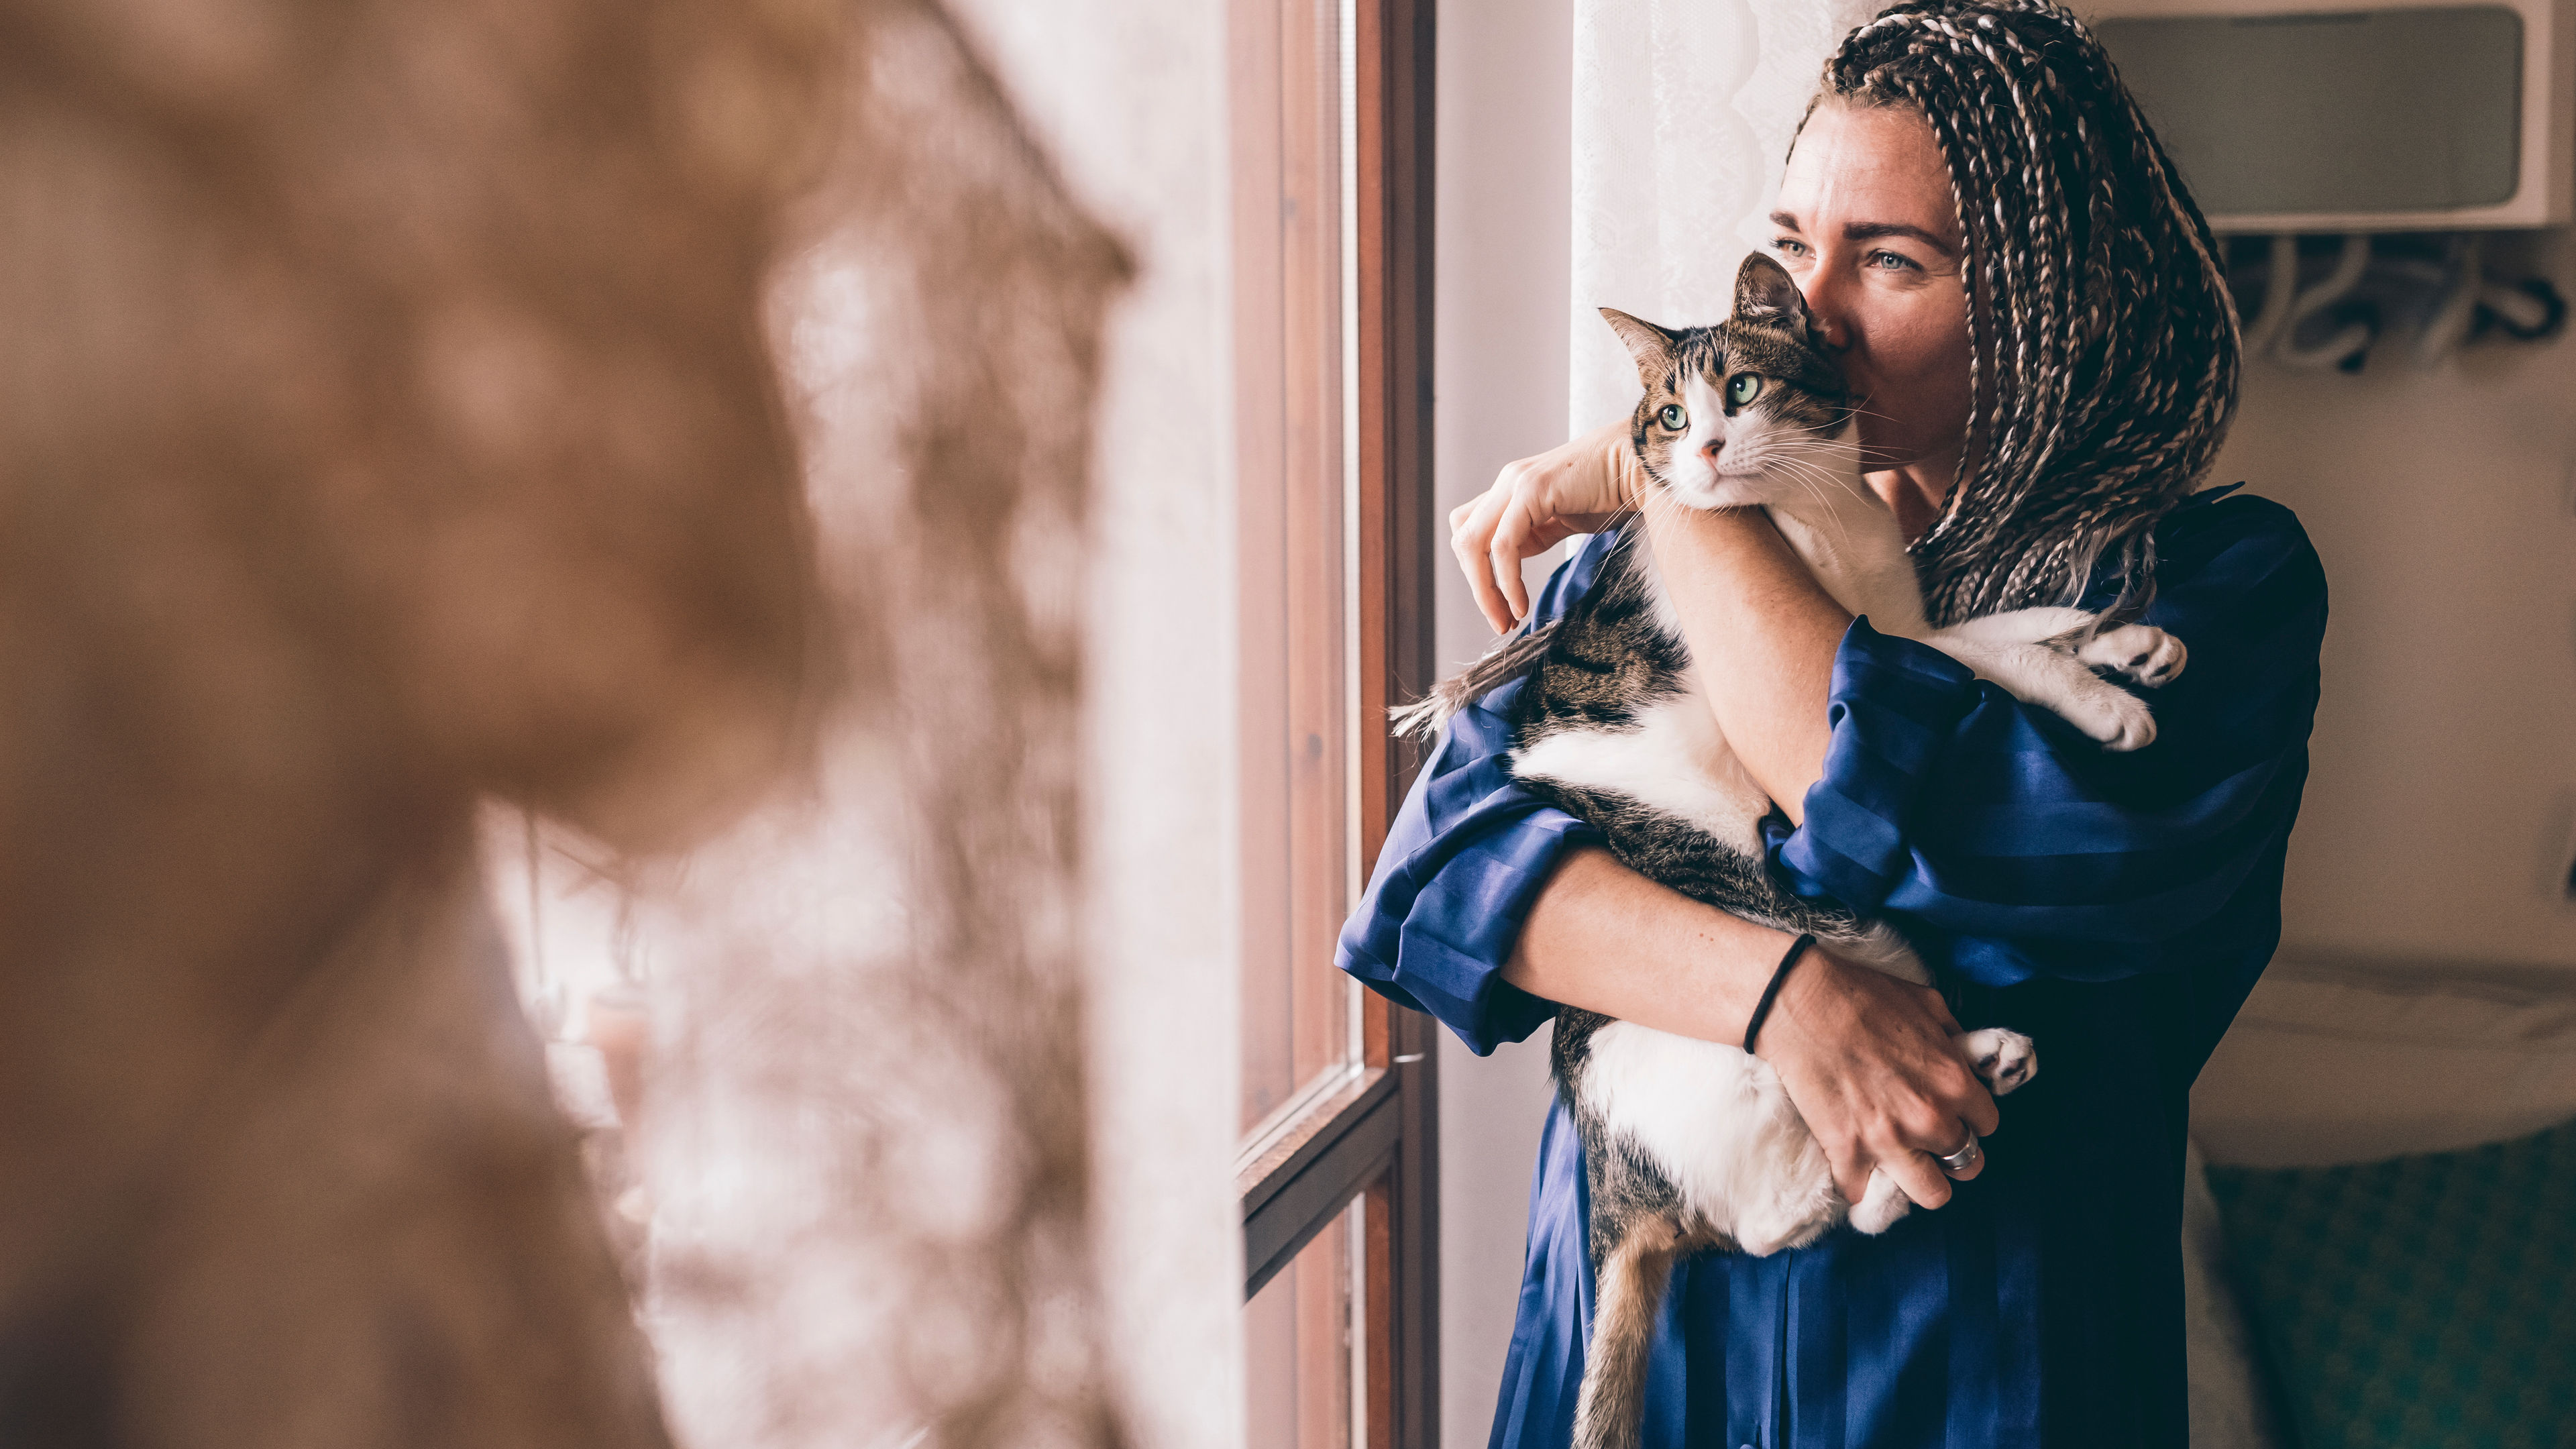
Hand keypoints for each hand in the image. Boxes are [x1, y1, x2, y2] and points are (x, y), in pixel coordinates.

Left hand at [1449, 420, 1636, 631]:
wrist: (1644, 466)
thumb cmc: (1613, 491)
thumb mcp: (1563, 520)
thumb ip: (1534, 535)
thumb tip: (1509, 564)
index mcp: (1512, 488)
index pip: (1471, 532)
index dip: (1478, 572)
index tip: (1503, 608)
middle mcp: (1507, 482)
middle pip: (1463, 540)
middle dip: (1478, 587)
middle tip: (1500, 623)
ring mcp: (1516, 483)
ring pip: (1473, 544)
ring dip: (1486, 591)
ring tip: (1508, 620)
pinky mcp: (1531, 490)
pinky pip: (1503, 546)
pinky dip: (1506, 581)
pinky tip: (1520, 604)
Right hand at [1757, 949, 1999, 1212]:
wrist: (1799, 1001)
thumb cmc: (1862, 995)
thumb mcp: (1928, 1003)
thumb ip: (1954, 1038)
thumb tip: (1964, 1057)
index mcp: (1955, 1083)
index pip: (1988, 1124)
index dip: (1969, 1117)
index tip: (1951, 1111)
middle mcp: (1930, 1119)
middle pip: (1967, 1165)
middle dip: (1950, 1152)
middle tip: (1927, 1137)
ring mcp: (1889, 1141)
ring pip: (1932, 1195)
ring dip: (1919, 1180)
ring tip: (1901, 1163)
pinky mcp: (1847, 1153)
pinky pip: (1862, 1192)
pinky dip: (1856, 1183)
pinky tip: (1850, 1164)